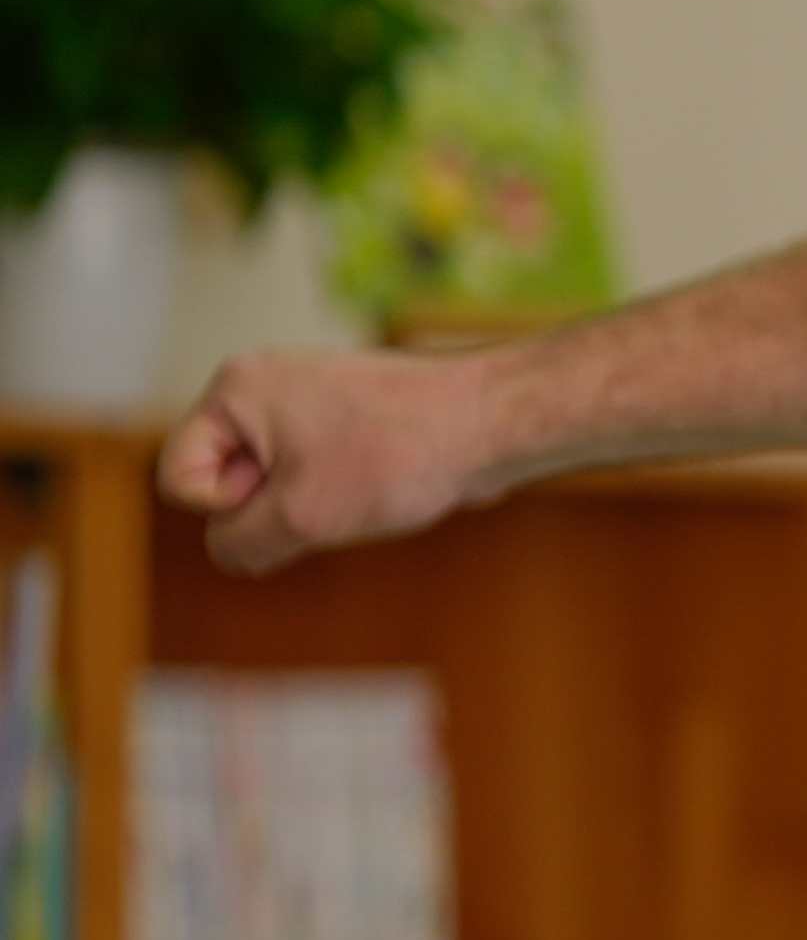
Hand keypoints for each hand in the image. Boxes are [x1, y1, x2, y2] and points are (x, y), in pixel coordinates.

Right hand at [160, 345, 489, 571]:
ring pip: (273, 488)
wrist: (493, 423)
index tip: (293, 491)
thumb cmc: (400, 456)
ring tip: (366, 486)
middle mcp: (261, 387)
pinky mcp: (342, 423)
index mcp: (234, 390)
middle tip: (336, 490)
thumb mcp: (302, 516)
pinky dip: (340, 497)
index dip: (229, 508)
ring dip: (311, 508)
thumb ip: (243, 543)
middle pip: (224, 483)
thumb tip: (233, 553)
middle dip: (273, 506)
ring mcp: (303, 403)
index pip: (179, 480)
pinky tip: (384, 487)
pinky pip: (313, 480)